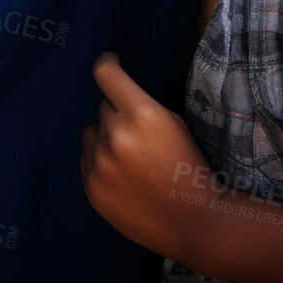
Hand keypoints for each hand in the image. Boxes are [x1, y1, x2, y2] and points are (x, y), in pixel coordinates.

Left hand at [79, 51, 213, 265]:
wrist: (196, 221)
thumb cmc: (191, 169)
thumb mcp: (175, 126)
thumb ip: (142, 107)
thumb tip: (114, 95)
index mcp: (142, 116)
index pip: (107, 75)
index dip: (107, 63)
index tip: (110, 61)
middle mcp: (115, 135)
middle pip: (103, 108)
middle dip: (119, 115)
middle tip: (141, 137)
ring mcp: (99, 163)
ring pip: (91, 133)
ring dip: (105, 138)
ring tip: (131, 160)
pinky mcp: (90, 186)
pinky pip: (86, 159)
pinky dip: (100, 162)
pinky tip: (123, 178)